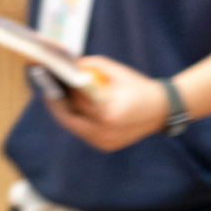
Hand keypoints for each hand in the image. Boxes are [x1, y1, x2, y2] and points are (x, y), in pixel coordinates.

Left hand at [41, 54, 168, 152]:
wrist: (164, 110)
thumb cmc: (139, 87)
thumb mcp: (118, 72)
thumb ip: (93, 66)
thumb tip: (69, 64)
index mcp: (109, 113)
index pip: (77, 101)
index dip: (60, 92)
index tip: (48, 82)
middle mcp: (105, 132)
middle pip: (70, 118)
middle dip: (57, 105)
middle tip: (47, 91)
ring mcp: (105, 142)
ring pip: (75, 127)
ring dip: (65, 113)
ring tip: (54, 98)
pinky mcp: (105, 146)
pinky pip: (84, 132)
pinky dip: (77, 120)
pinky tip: (69, 108)